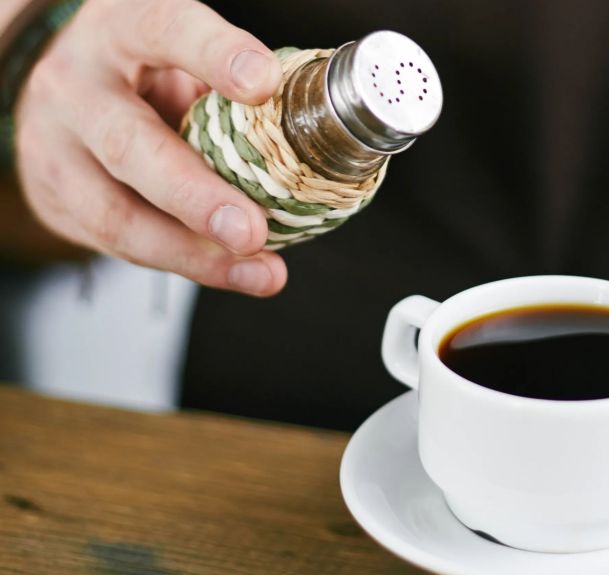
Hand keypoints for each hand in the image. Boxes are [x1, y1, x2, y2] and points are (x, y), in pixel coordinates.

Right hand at [15, 0, 286, 294]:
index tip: (265, 85)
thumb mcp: (179, 55)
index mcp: (120, 28)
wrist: (56, 90)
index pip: (165, 29)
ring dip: (194, 253)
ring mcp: (56, 150)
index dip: (214, 56)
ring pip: (117, 214)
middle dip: (195, 196)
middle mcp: (77, 86)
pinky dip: (186, 263)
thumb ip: (228, 85)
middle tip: (252, 230)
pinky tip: (234, 272)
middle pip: (128, 144)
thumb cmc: (142, 70)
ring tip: (258, 270)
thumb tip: (313, 128)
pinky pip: (122, 245)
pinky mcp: (57, 203)